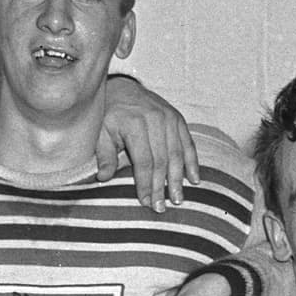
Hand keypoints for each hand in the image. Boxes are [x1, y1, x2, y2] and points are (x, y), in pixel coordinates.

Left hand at [99, 76, 198, 212]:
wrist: (122, 87)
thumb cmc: (108, 114)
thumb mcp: (100, 132)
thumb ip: (104, 155)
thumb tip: (103, 178)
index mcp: (135, 124)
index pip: (143, 161)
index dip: (145, 184)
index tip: (146, 202)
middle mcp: (155, 120)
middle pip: (162, 160)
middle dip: (162, 186)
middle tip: (162, 207)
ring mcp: (169, 118)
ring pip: (177, 154)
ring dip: (178, 179)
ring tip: (178, 199)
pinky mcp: (178, 118)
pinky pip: (188, 143)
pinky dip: (192, 162)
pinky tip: (194, 179)